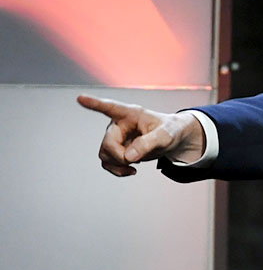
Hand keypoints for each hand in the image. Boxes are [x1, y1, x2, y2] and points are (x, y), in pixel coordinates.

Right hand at [77, 94, 205, 176]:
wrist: (173, 139)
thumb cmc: (170, 130)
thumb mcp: (165, 136)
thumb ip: (148, 144)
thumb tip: (128, 157)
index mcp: (131, 114)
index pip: (110, 107)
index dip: (94, 104)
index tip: (80, 98)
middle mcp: (119, 124)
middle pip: (107, 143)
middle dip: (120, 156)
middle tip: (138, 160)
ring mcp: (116, 137)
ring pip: (105, 154)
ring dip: (118, 164)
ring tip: (136, 165)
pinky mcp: (117, 149)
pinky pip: (108, 163)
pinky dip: (118, 170)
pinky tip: (131, 171)